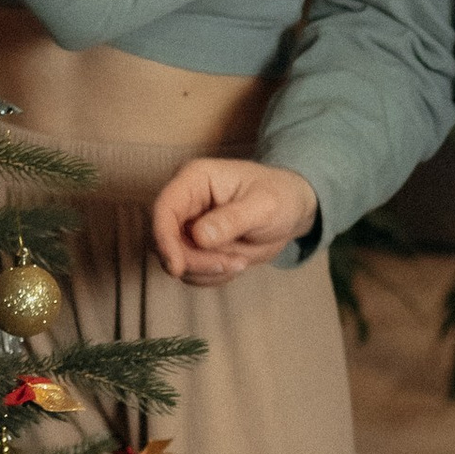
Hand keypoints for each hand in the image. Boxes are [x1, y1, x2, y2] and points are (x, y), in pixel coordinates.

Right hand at [151, 158, 318, 284]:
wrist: (290, 211)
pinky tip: (235, 262)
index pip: (164, 208)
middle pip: (166, 240)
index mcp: (196, 178)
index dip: (164, 239)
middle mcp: (185, 201)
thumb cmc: (280, 196)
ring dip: (208, 270)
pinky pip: (191, 271)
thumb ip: (232, 219)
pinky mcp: (193, 246)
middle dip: (195, 261)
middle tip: (235, 264)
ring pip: (177, 260)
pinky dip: (213, 275)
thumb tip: (199, 237)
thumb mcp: (265, 205)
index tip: (177, 267)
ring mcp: (187, 225)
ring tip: (241, 260)